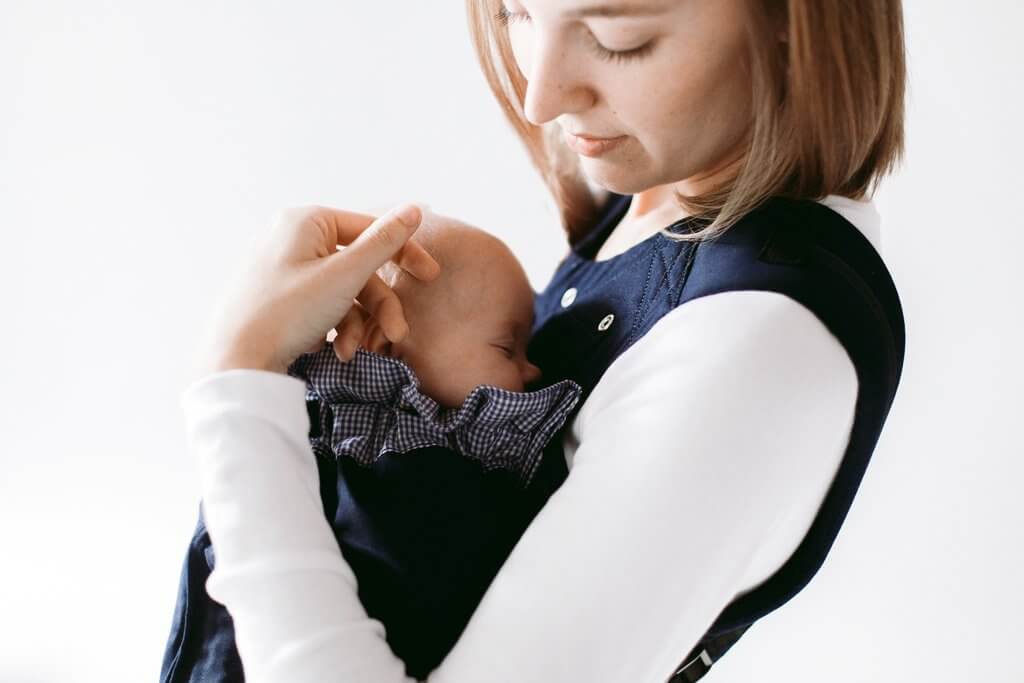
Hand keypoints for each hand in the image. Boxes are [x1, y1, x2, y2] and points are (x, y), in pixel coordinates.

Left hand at [195, 203, 440, 377]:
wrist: (235, 362)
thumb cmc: (286, 313)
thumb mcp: (344, 276)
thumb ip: (383, 242)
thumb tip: (414, 208)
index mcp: (305, 220)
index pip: (369, 228)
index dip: (404, 253)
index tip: (430, 277)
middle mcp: (291, 237)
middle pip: (357, 266)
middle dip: (377, 306)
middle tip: (395, 335)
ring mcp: (282, 268)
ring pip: (340, 290)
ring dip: (355, 323)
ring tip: (352, 351)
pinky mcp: (276, 296)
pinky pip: (319, 304)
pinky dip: (332, 327)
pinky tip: (329, 348)